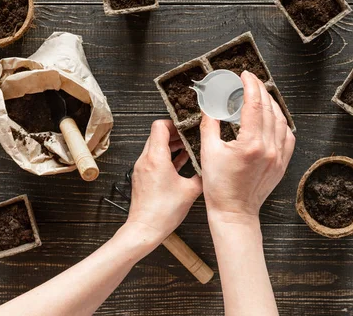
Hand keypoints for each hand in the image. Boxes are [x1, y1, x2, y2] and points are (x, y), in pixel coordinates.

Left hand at [127, 120, 201, 239]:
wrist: (144, 229)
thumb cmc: (164, 211)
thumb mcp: (190, 191)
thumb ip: (202, 175)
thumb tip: (210, 167)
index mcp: (156, 158)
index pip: (160, 126)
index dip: (174, 123)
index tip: (186, 127)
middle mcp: (145, 160)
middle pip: (157, 135)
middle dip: (174, 133)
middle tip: (189, 136)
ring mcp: (142, 168)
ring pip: (154, 147)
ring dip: (170, 145)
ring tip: (186, 148)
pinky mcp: (142, 177)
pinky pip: (153, 159)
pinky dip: (165, 157)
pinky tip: (178, 163)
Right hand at [200, 71, 294, 220]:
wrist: (234, 212)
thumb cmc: (219, 186)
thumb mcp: (208, 151)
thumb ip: (210, 123)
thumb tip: (210, 104)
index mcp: (251, 143)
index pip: (254, 104)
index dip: (250, 85)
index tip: (244, 75)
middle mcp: (269, 148)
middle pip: (269, 109)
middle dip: (260, 90)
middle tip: (250, 80)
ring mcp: (278, 156)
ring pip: (281, 120)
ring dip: (272, 104)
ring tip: (261, 95)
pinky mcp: (282, 164)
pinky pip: (287, 136)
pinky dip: (281, 122)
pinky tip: (272, 117)